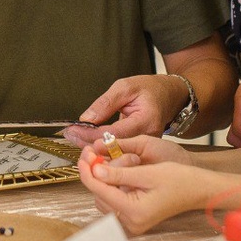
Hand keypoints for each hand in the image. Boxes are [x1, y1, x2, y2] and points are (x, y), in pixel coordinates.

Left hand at [62, 75, 189, 145]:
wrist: (170, 96)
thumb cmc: (150, 89)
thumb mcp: (126, 87)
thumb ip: (106, 103)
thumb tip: (86, 119)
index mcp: (146, 121)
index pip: (114, 134)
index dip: (91, 134)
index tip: (73, 130)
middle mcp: (148, 139)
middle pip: (113, 148)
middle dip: (89, 143)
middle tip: (69, 135)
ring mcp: (146, 147)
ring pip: (115, 152)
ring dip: (94, 147)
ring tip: (74, 137)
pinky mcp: (141, 149)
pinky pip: (120, 151)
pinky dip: (103, 147)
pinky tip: (88, 141)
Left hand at [78, 139, 236, 235]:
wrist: (199, 190)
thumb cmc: (179, 179)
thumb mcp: (147, 172)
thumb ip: (119, 174)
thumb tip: (95, 171)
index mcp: (133, 212)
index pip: (99, 190)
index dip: (87, 171)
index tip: (83, 154)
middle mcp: (131, 222)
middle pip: (99, 195)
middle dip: (95, 173)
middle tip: (93, 153)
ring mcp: (133, 223)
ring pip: (105, 198)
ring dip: (103, 179)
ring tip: (108, 160)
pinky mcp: (135, 218)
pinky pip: (115, 201)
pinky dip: (112, 186)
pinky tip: (116, 171)